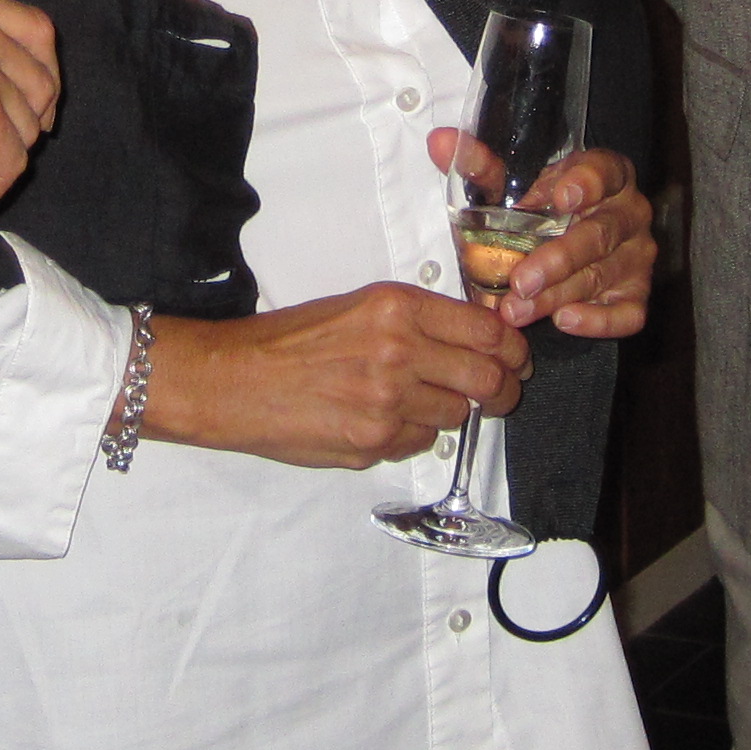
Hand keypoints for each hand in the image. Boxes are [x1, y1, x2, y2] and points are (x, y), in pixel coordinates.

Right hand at [144, 285, 529, 469]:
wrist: (233, 380)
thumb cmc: (287, 342)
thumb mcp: (358, 306)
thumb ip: (416, 321)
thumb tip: (473, 340)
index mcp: (396, 307)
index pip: (488, 330)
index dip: (514, 349)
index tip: (517, 358)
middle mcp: (398, 351)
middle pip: (488, 378)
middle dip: (504, 390)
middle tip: (501, 393)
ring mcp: (387, 401)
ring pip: (456, 415)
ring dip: (449, 413)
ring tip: (417, 403)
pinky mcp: (373, 442)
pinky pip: (419, 443)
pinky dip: (413, 436)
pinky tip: (382, 421)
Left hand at [430, 135, 654, 337]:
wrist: (560, 238)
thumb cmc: (538, 207)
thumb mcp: (510, 183)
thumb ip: (479, 164)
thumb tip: (440, 142)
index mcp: (607, 174)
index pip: (606, 171)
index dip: (587, 183)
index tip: (561, 198)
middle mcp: (629, 213)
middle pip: (600, 235)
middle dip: (557, 260)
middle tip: (519, 281)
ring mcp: (637, 255)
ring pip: (603, 276)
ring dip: (558, 295)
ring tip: (517, 309)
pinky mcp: (636, 292)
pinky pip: (629, 313)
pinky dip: (599, 320)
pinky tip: (565, 320)